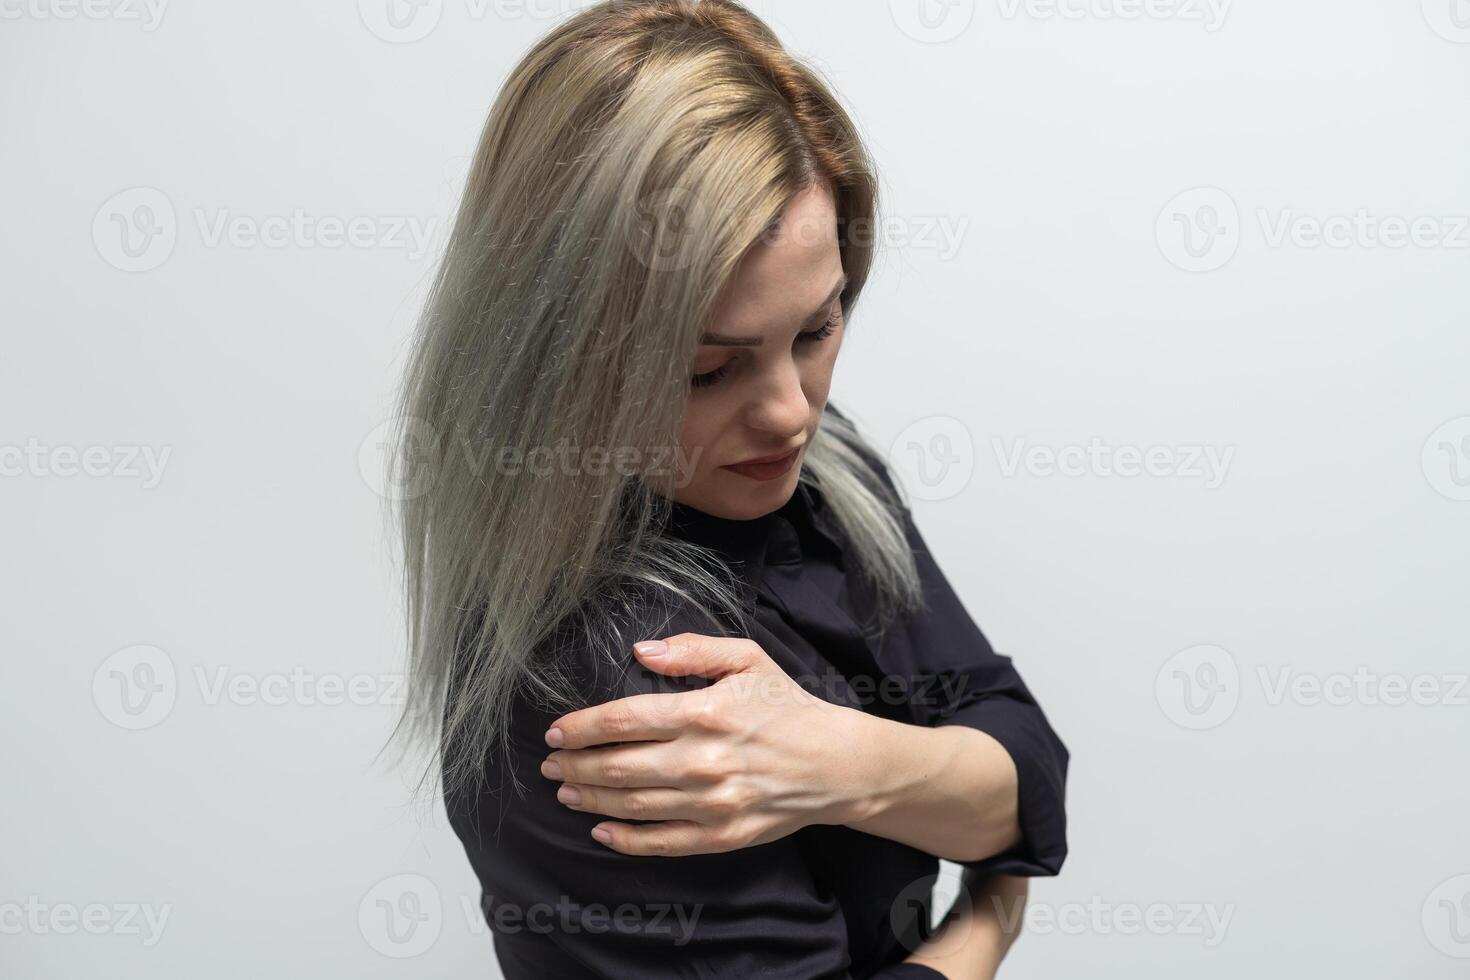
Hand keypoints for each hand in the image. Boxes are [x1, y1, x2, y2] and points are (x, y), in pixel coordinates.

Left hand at [540, 632, 870, 855]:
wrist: (835, 762)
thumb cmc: (786, 706)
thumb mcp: (747, 658)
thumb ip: (692, 650)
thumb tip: (639, 649)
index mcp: (704, 712)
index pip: (622, 719)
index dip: (580, 727)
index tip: (555, 731)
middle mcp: (703, 760)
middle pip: (618, 766)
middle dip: (574, 765)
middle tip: (549, 765)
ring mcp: (712, 803)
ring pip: (633, 805)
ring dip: (591, 799)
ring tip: (566, 791)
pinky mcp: (723, 835)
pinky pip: (663, 843)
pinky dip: (626, 840)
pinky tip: (601, 831)